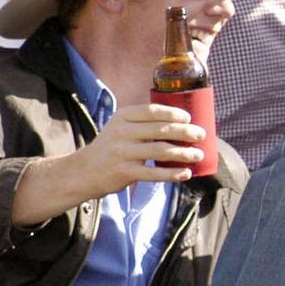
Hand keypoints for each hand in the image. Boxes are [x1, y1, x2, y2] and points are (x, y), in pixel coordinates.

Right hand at [72, 103, 205, 196]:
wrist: (83, 171)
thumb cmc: (110, 147)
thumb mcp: (119, 127)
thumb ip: (142, 123)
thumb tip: (179, 122)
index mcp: (122, 117)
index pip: (152, 111)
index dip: (173, 113)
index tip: (189, 118)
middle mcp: (121, 132)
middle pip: (160, 130)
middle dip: (185, 132)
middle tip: (201, 135)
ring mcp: (122, 152)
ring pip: (160, 150)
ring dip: (183, 153)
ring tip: (198, 155)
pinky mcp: (124, 172)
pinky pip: (153, 172)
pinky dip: (172, 173)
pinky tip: (185, 173)